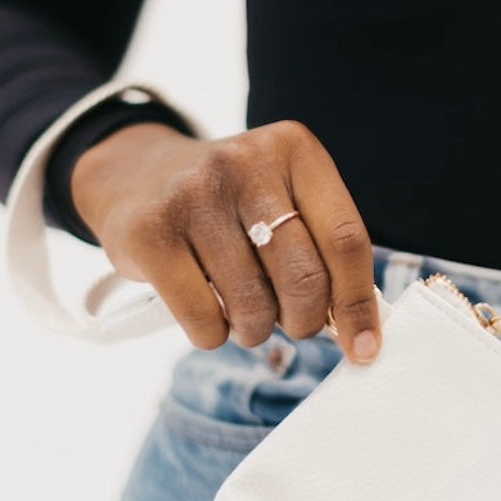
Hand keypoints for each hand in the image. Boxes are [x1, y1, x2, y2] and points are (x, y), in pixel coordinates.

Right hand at [71, 119, 381, 363]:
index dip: (358, 305)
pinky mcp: (147, 234)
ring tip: (244, 311)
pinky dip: (213, 334)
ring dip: (256, 329)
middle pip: (304, 279)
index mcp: (295, 151)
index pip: (346, 240)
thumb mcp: (285, 202)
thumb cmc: (231, 207)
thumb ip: (325, 252)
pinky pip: (204, 321)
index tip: (364, 349)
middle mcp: (245, 164)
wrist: (135, 178)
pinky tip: (207, 309)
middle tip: (290, 321)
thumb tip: (360, 333)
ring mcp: (192, 196)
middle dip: (303, 321)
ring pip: (254, 306)